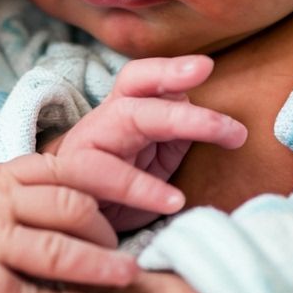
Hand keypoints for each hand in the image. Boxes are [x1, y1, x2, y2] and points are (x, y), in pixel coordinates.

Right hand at [0, 154, 139, 292]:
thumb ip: (20, 189)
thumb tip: (68, 194)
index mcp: (9, 174)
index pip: (78, 165)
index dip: (124, 176)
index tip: (163, 189)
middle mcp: (3, 199)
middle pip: (73, 201)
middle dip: (117, 218)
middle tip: (150, 237)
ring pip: (52, 244)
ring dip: (94, 261)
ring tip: (128, 275)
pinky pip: (14, 287)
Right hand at [54, 55, 245, 229]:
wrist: (62, 226)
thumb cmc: (112, 192)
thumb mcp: (150, 162)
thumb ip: (174, 138)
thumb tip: (212, 120)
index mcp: (123, 111)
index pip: (143, 79)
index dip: (172, 69)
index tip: (207, 66)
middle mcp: (104, 119)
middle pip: (134, 84)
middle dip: (172, 75)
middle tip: (208, 72)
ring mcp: (85, 143)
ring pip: (127, 117)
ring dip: (180, 120)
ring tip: (229, 134)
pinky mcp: (71, 176)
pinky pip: (106, 174)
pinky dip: (143, 188)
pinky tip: (175, 201)